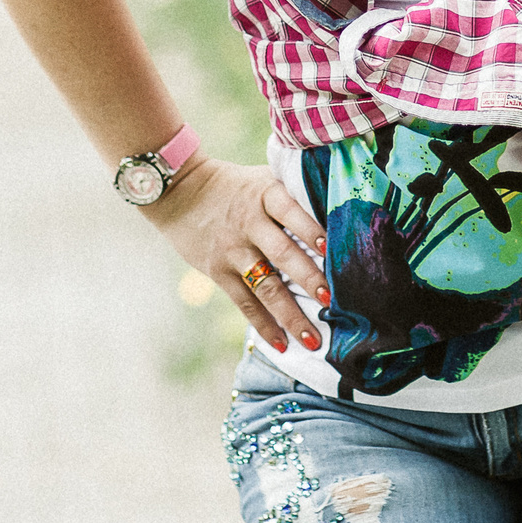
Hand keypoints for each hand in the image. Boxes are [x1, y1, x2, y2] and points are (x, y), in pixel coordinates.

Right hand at [145, 155, 330, 353]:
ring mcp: (233, 250)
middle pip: (282, 253)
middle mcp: (250, 223)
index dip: (310, 229)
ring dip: (290, 315)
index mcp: (265, 194)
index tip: (331, 248)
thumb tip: (340, 211)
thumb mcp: (263, 178)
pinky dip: (264, 324)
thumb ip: (294, 192)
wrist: (181, 191)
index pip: (290, 211)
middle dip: (308, 279)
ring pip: (265, 286)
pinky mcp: (218, 271)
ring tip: (313, 340)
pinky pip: (244, 302)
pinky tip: (282, 344)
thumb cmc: (237, 186)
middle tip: (332, 301)